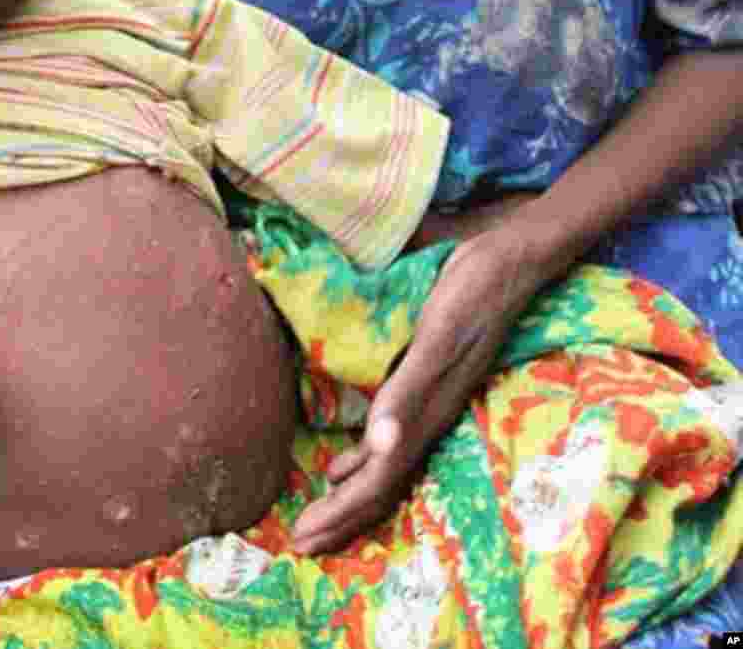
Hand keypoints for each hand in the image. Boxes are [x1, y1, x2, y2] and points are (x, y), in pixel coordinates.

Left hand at [291, 222, 554, 554]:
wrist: (507, 261)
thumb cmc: (470, 293)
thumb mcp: (438, 338)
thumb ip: (407, 390)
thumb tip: (378, 447)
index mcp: (427, 414)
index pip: (378, 480)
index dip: (341, 512)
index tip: (303, 539)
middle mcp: (427, 416)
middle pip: (378, 481)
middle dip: (339, 516)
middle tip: (298, 543)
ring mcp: (429, 401)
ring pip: (383, 464)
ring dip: (348, 494)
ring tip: (317, 516)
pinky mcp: (426, 380)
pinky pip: (390, 437)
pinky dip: (361, 459)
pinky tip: (342, 462)